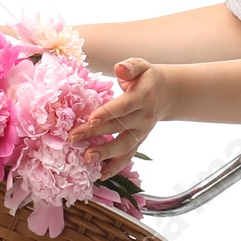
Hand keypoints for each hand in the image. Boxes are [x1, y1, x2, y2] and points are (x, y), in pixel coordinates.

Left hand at [71, 57, 168, 179]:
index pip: (123, 106)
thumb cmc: (146, 78)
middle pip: (118, 127)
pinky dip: (116, 167)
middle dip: (95, 133)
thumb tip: (118, 68)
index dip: (107, 113)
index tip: (90, 119)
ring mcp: (142, 132)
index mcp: (143, 97)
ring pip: (124, 145)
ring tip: (87, 158)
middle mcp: (144, 117)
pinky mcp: (139, 141)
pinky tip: (102, 175)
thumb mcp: (141, 66)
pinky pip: (128, 156)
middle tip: (74, 138)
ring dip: (105, 153)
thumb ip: (130, 66)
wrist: (166, 94)